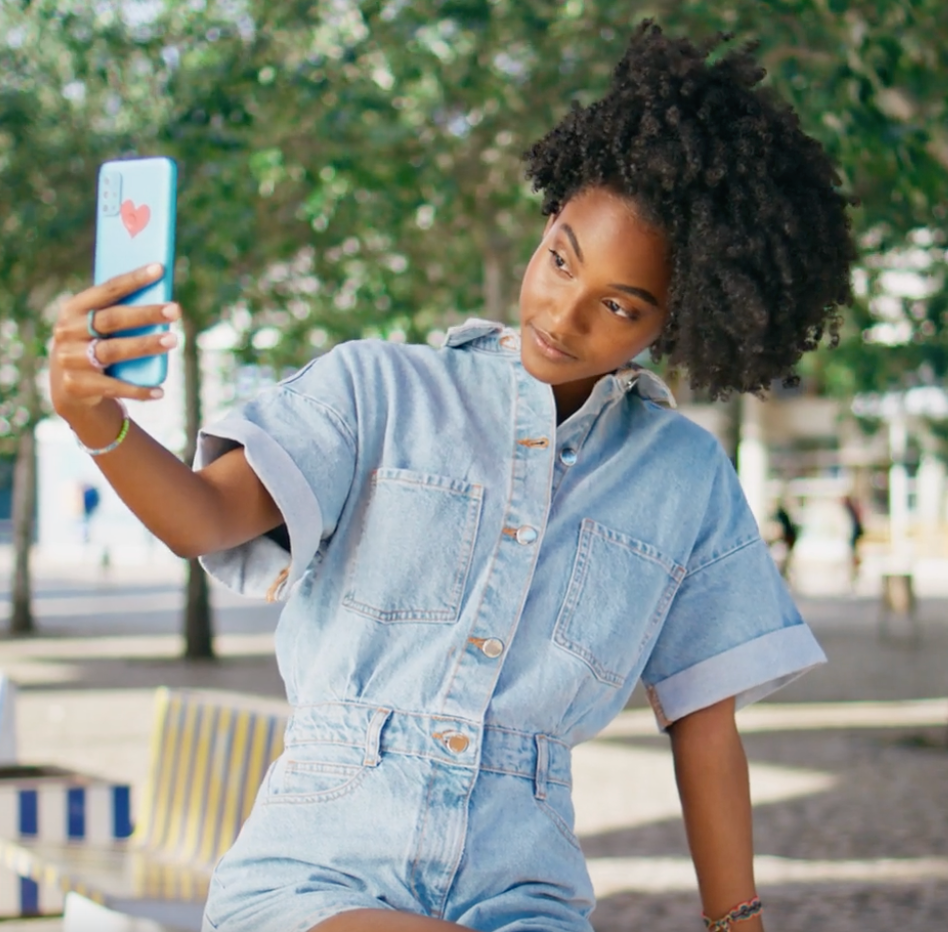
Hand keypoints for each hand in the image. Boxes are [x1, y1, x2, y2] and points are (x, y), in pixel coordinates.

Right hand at [50, 263, 180, 417]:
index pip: (107, 289)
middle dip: (146, 314)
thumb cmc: (94, 346)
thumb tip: (164, 300)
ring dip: (145, 345)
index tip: (160, 269)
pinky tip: (160, 390)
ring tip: (173, 340)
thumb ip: (120, 312)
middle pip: (112, 319)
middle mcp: (68, 331)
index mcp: (73, 309)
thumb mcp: (97, 327)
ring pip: (113, 351)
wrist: (70, 388)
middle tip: (175, 310)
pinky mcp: (78, 385)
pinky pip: (114, 386)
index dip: (133, 279)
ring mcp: (71, 359)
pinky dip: (138, 389)